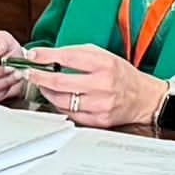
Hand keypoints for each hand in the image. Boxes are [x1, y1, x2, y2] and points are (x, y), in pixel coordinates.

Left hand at [9, 43, 171, 133]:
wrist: (145, 98)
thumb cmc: (123, 75)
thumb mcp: (104, 56)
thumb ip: (77, 54)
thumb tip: (49, 55)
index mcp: (104, 64)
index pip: (68, 57)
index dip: (45, 56)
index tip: (32, 55)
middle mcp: (103, 84)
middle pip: (60, 82)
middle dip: (39, 76)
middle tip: (29, 72)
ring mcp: (101, 104)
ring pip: (62, 100)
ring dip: (47, 92)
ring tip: (43, 84)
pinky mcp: (99, 120)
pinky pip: (70, 114)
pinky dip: (60, 105)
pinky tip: (58, 98)